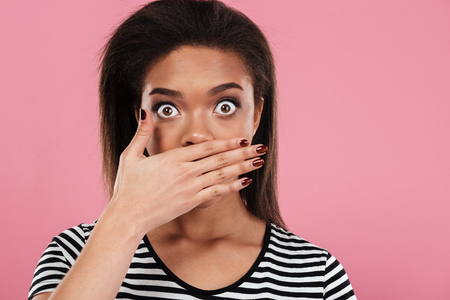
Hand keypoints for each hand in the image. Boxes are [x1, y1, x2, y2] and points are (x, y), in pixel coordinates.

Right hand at [108, 108, 266, 234]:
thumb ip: (141, 133)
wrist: (128, 215)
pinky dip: (232, 187)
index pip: (206, 147)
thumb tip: (144, 111)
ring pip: (222, 174)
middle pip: (220, 159)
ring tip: (259, 161)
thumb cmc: (127, 187)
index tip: (242, 139)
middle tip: (260, 147)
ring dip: (243, 167)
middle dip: (243, 153)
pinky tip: (245, 182)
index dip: (227, 143)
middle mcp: (185, 172)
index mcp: (173, 158)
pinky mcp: (191, 202)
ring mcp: (190, 188)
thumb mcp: (131, 156)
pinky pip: (216, 193)